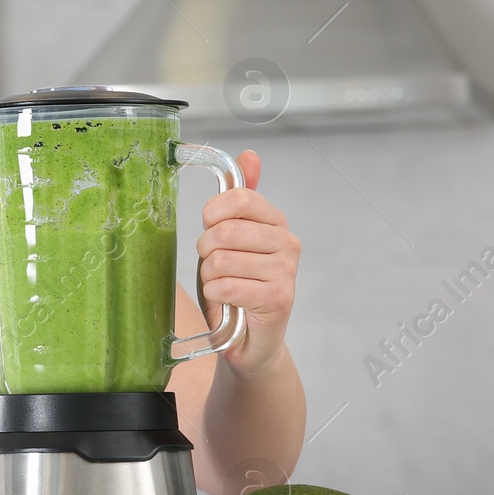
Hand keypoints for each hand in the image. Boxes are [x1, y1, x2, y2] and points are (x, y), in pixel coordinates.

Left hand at [196, 150, 300, 375]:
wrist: (249, 340)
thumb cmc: (237, 286)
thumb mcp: (231, 239)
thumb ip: (239, 200)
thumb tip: (250, 155)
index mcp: (276, 222)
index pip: (239, 199)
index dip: (212, 214)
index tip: (210, 228)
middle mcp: (287, 243)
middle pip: (225, 231)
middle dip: (206, 251)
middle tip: (215, 266)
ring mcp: (285, 272)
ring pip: (221, 261)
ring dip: (210, 277)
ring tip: (223, 286)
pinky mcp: (278, 299)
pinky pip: (227, 287)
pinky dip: (217, 296)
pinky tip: (228, 302)